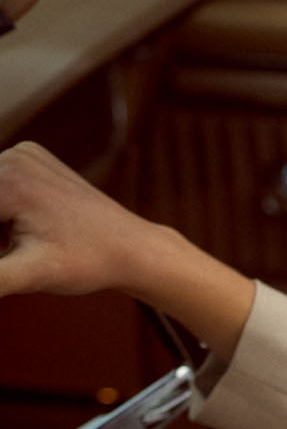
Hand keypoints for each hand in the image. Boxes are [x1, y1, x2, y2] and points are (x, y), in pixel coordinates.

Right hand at [0, 142, 255, 354]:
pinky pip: (2, 183)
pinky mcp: (33, 159)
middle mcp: (13, 157)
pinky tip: (28, 232)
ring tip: (24, 248)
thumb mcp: (32, 275)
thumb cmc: (89, 262)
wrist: (132, 248)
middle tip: (14, 255)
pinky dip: (3, 209)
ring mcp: (24, 154)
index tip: (8, 257)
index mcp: (7, 180)